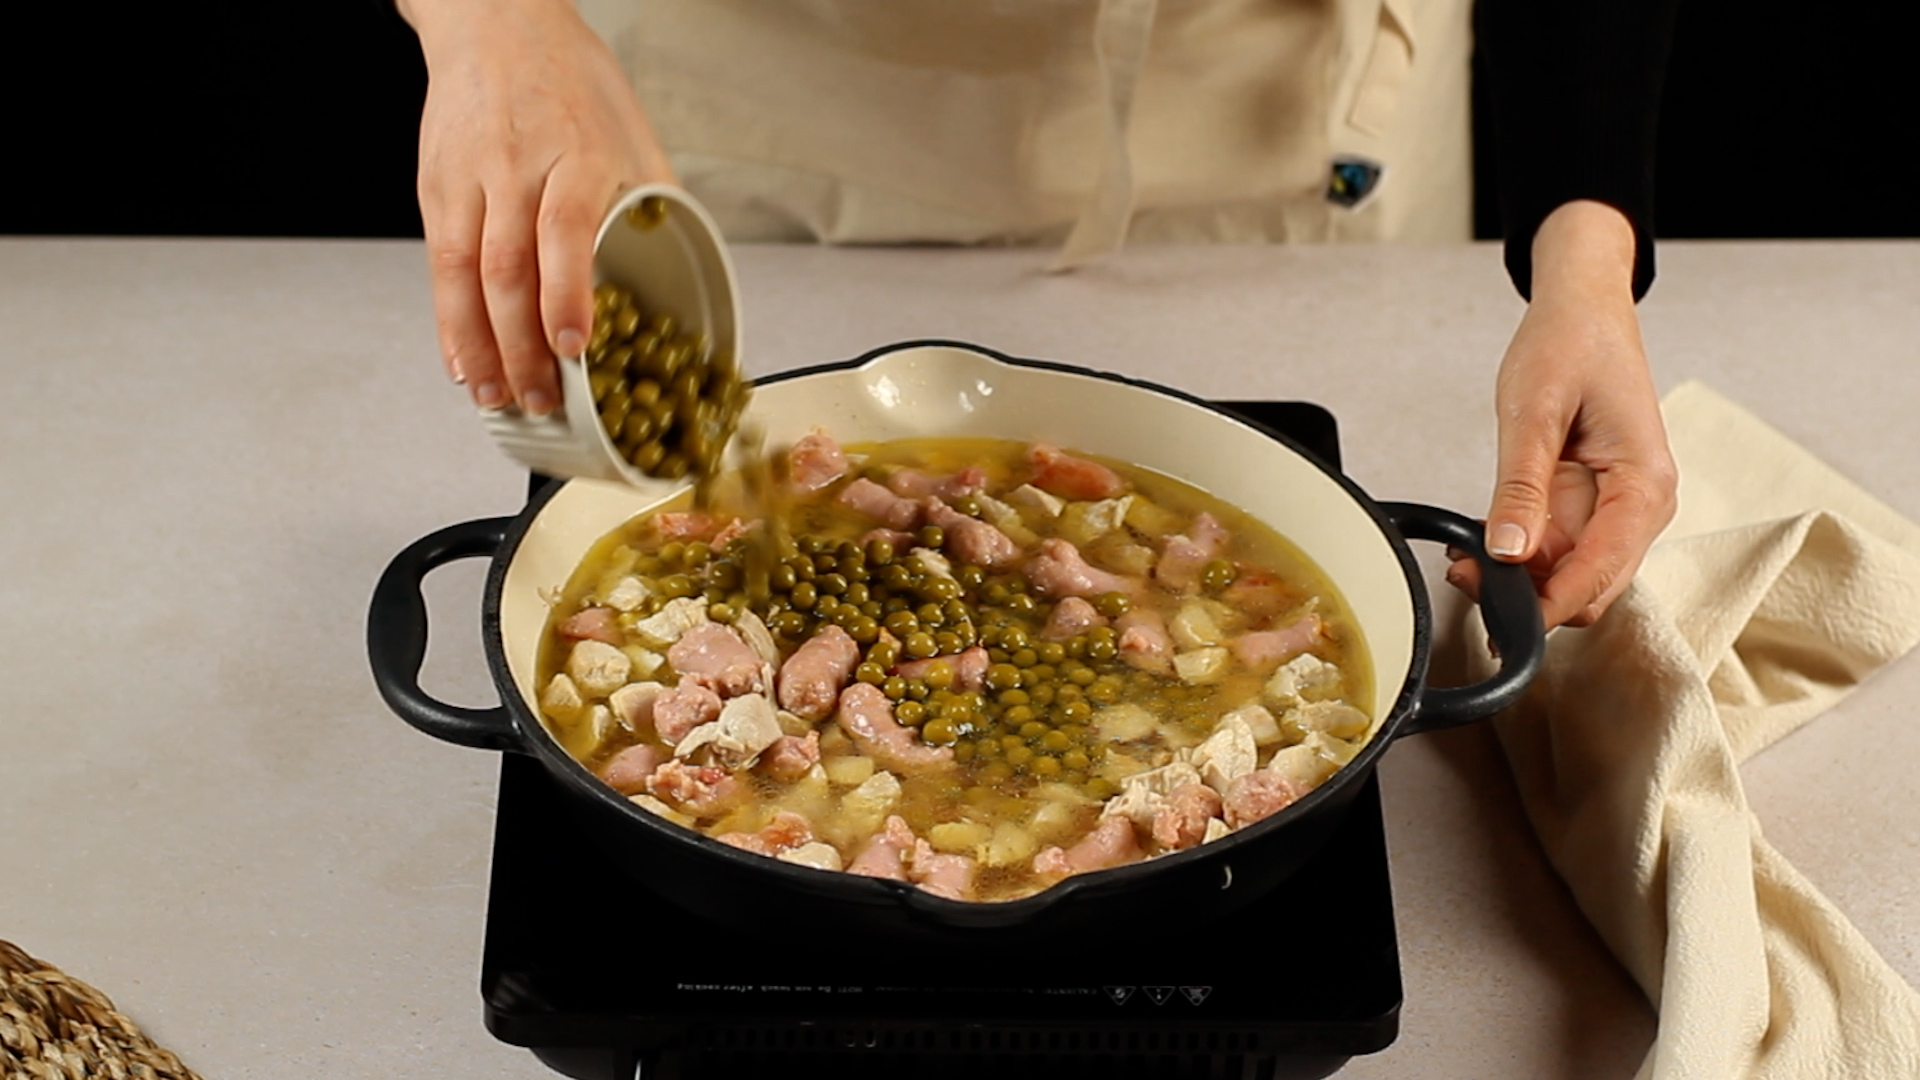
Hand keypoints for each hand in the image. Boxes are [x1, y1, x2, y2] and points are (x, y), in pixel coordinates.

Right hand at [400, 0, 675, 414]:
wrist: (497, 23)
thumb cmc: (572, 79)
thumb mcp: (633, 132)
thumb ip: (655, 201)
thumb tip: (691, 275)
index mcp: (576, 155)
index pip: (564, 233)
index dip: (567, 296)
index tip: (574, 347)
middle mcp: (515, 168)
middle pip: (508, 269)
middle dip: (521, 347)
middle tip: (544, 400)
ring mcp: (467, 179)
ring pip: (462, 276)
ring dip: (480, 347)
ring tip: (498, 397)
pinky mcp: (434, 189)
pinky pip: (437, 267)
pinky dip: (449, 322)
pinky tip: (463, 362)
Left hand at [1449, 201, 1677, 629]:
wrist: (1583, 308)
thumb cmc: (1570, 344)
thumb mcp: (1533, 412)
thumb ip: (1521, 485)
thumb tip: (1509, 551)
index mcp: (1644, 485)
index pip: (1602, 572)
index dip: (1551, 605)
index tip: (1501, 621)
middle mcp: (1640, 506)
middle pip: (1589, 585)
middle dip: (1531, 597)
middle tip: (1465, 578)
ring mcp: (1616, 508)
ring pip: (1569, 572)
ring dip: (1520, 578)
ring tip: (1462, 559)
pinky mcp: (1590, 503)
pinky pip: (1556, 547)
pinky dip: (1519, 554)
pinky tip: (1478, 544)